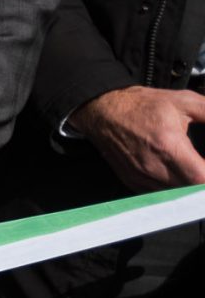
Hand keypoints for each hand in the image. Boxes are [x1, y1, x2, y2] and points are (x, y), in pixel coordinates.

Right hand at [68, 86, 204, 191]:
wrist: (103, 111)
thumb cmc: (143, 105)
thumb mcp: (185, 102)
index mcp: (169, 145)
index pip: (200, 178)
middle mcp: (154, 167)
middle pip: (191, 191)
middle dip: (202, 183)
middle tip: (203, 168)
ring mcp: (141, 177)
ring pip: (176, 196)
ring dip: (190, 188)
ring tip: (194, 171)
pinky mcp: (133, 182)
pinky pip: (161, 194)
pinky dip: (174, 189)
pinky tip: (179, 175)